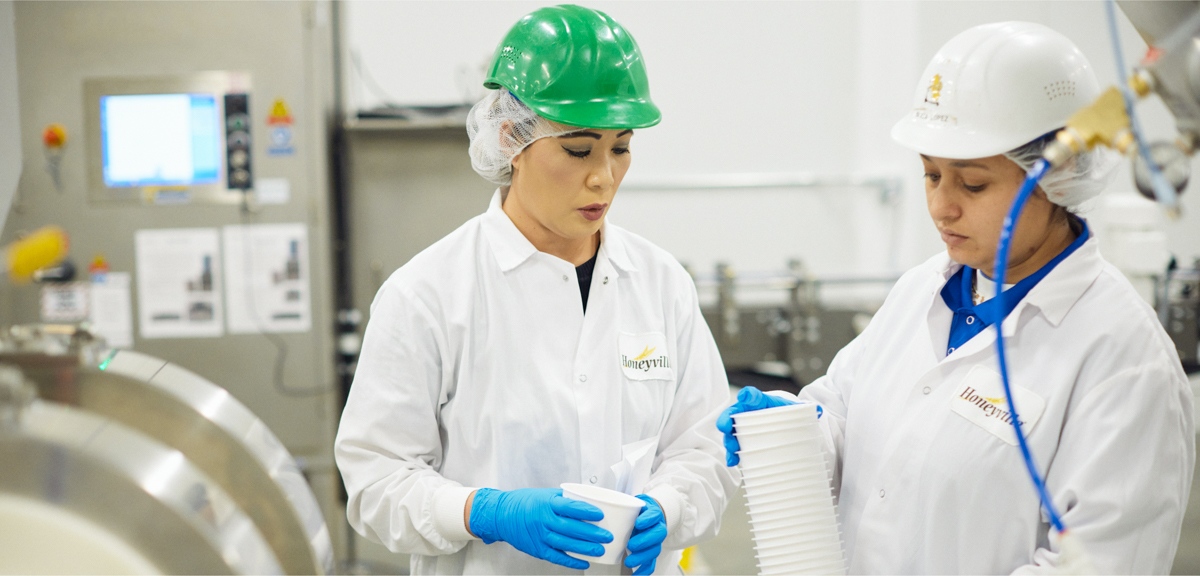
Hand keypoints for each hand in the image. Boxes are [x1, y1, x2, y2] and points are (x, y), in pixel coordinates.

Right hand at [469, 488, 612, 569]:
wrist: (501, 515)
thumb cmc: (525, 503)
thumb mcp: (545, 494)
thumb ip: (565, 499)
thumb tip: (589, 501)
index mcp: (547, 504)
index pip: (569, 507)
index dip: (586, 512)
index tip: (600, 515)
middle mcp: (543, 520)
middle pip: (570, 528)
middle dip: (591, 533)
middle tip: (607, 536)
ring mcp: (539, 536)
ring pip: (565, 544)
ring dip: (584, 549)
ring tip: (600, 550)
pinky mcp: (537, 549)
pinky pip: (556, 557)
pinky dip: (571, 561)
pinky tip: (584, 562)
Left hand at [625, 495, 666, 575]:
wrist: (651, 514)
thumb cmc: (639, 510)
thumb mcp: (634, 503)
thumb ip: (623, 504)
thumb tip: (603, 503)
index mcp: (654, 514)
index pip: (653, 515)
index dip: (647, 520)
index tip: (638, 523)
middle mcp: (658, 528)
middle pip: (656, 536)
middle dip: (644, 542)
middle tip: (630, 545)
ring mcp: (657, 542)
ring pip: (654, 551)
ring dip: (642, 557)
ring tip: (629, 561)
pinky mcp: (652, 552)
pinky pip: (652, 563)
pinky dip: (644, 570)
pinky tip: (635, 575)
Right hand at [716, 386, 809, 465]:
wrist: (783, 423)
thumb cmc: (786, 414)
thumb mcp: (794, 411)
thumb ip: (804, 410)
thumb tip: (818, 411)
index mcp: (760, 402)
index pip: (752, 396)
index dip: (748, 395)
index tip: (745, 396)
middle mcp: (747, 413)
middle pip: (733, 413)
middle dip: (727, 419)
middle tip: (724, 427)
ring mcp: (742, 428)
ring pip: (730, 432)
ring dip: (728, 440)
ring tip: (731, 448)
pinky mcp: (743, 442)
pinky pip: (734, 447)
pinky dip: (732, 455)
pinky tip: (733, 462)